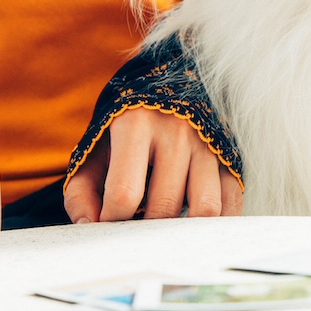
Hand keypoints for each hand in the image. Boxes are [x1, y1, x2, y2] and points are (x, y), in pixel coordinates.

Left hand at [63, 107, 242, 222]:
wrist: (167, 79)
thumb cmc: (125, 123)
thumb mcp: (95, 146)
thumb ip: (81, 189)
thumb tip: (86, 227)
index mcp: (135, 124)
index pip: (123, 193)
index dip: (110, 221)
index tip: (108, 223)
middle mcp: (176, 131)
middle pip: (163, 206)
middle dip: (145, 231)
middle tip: (134, 231)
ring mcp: (208, 143)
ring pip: (205, 209)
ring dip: (182, 230)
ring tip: (163, 230)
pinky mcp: (230, 155)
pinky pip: (230, 203)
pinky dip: (212, 225)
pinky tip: (191, 224)